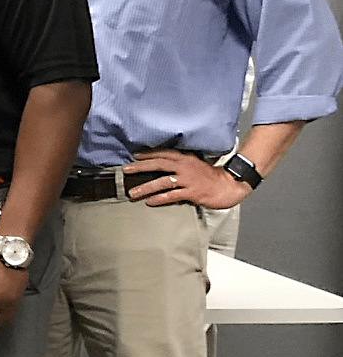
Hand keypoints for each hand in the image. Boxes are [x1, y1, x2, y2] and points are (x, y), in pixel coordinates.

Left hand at [125, 150, 250, 209]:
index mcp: (185, 159)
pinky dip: (158, 199)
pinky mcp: (191, 192)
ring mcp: (187, 180)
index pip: (163, 154)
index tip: (135, 157)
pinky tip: (149, 202)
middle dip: (140, 167)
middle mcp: (184, 167)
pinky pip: (171, 196)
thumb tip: (165, 167)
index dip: (148, 155)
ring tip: (132, 192)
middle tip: (126, 171)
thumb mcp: (195, 164)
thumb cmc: (212, 176)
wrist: (229, 185)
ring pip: (161, 182)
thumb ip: (181, 164)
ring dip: (145, 187)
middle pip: (158, 165)